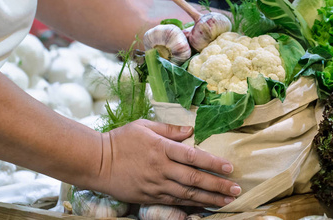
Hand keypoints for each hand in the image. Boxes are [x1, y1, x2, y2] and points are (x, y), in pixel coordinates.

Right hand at [95, 119, 240, 206]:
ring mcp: (155, 185)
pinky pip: (174, 202)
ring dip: (209, 198)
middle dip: (218, 185)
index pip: (193, 156)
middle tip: (236, 189)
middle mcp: (161, 168)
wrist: (95, 162)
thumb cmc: (120, 140)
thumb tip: (191, 130)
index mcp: (161, 148)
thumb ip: (169, 129)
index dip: (213, 163)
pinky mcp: (148, 197)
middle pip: (194, 178)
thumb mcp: (144, 126)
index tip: (230, 167)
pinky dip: (191, 205)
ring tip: (227, 200)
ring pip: (187, 193)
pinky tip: (204, 206)